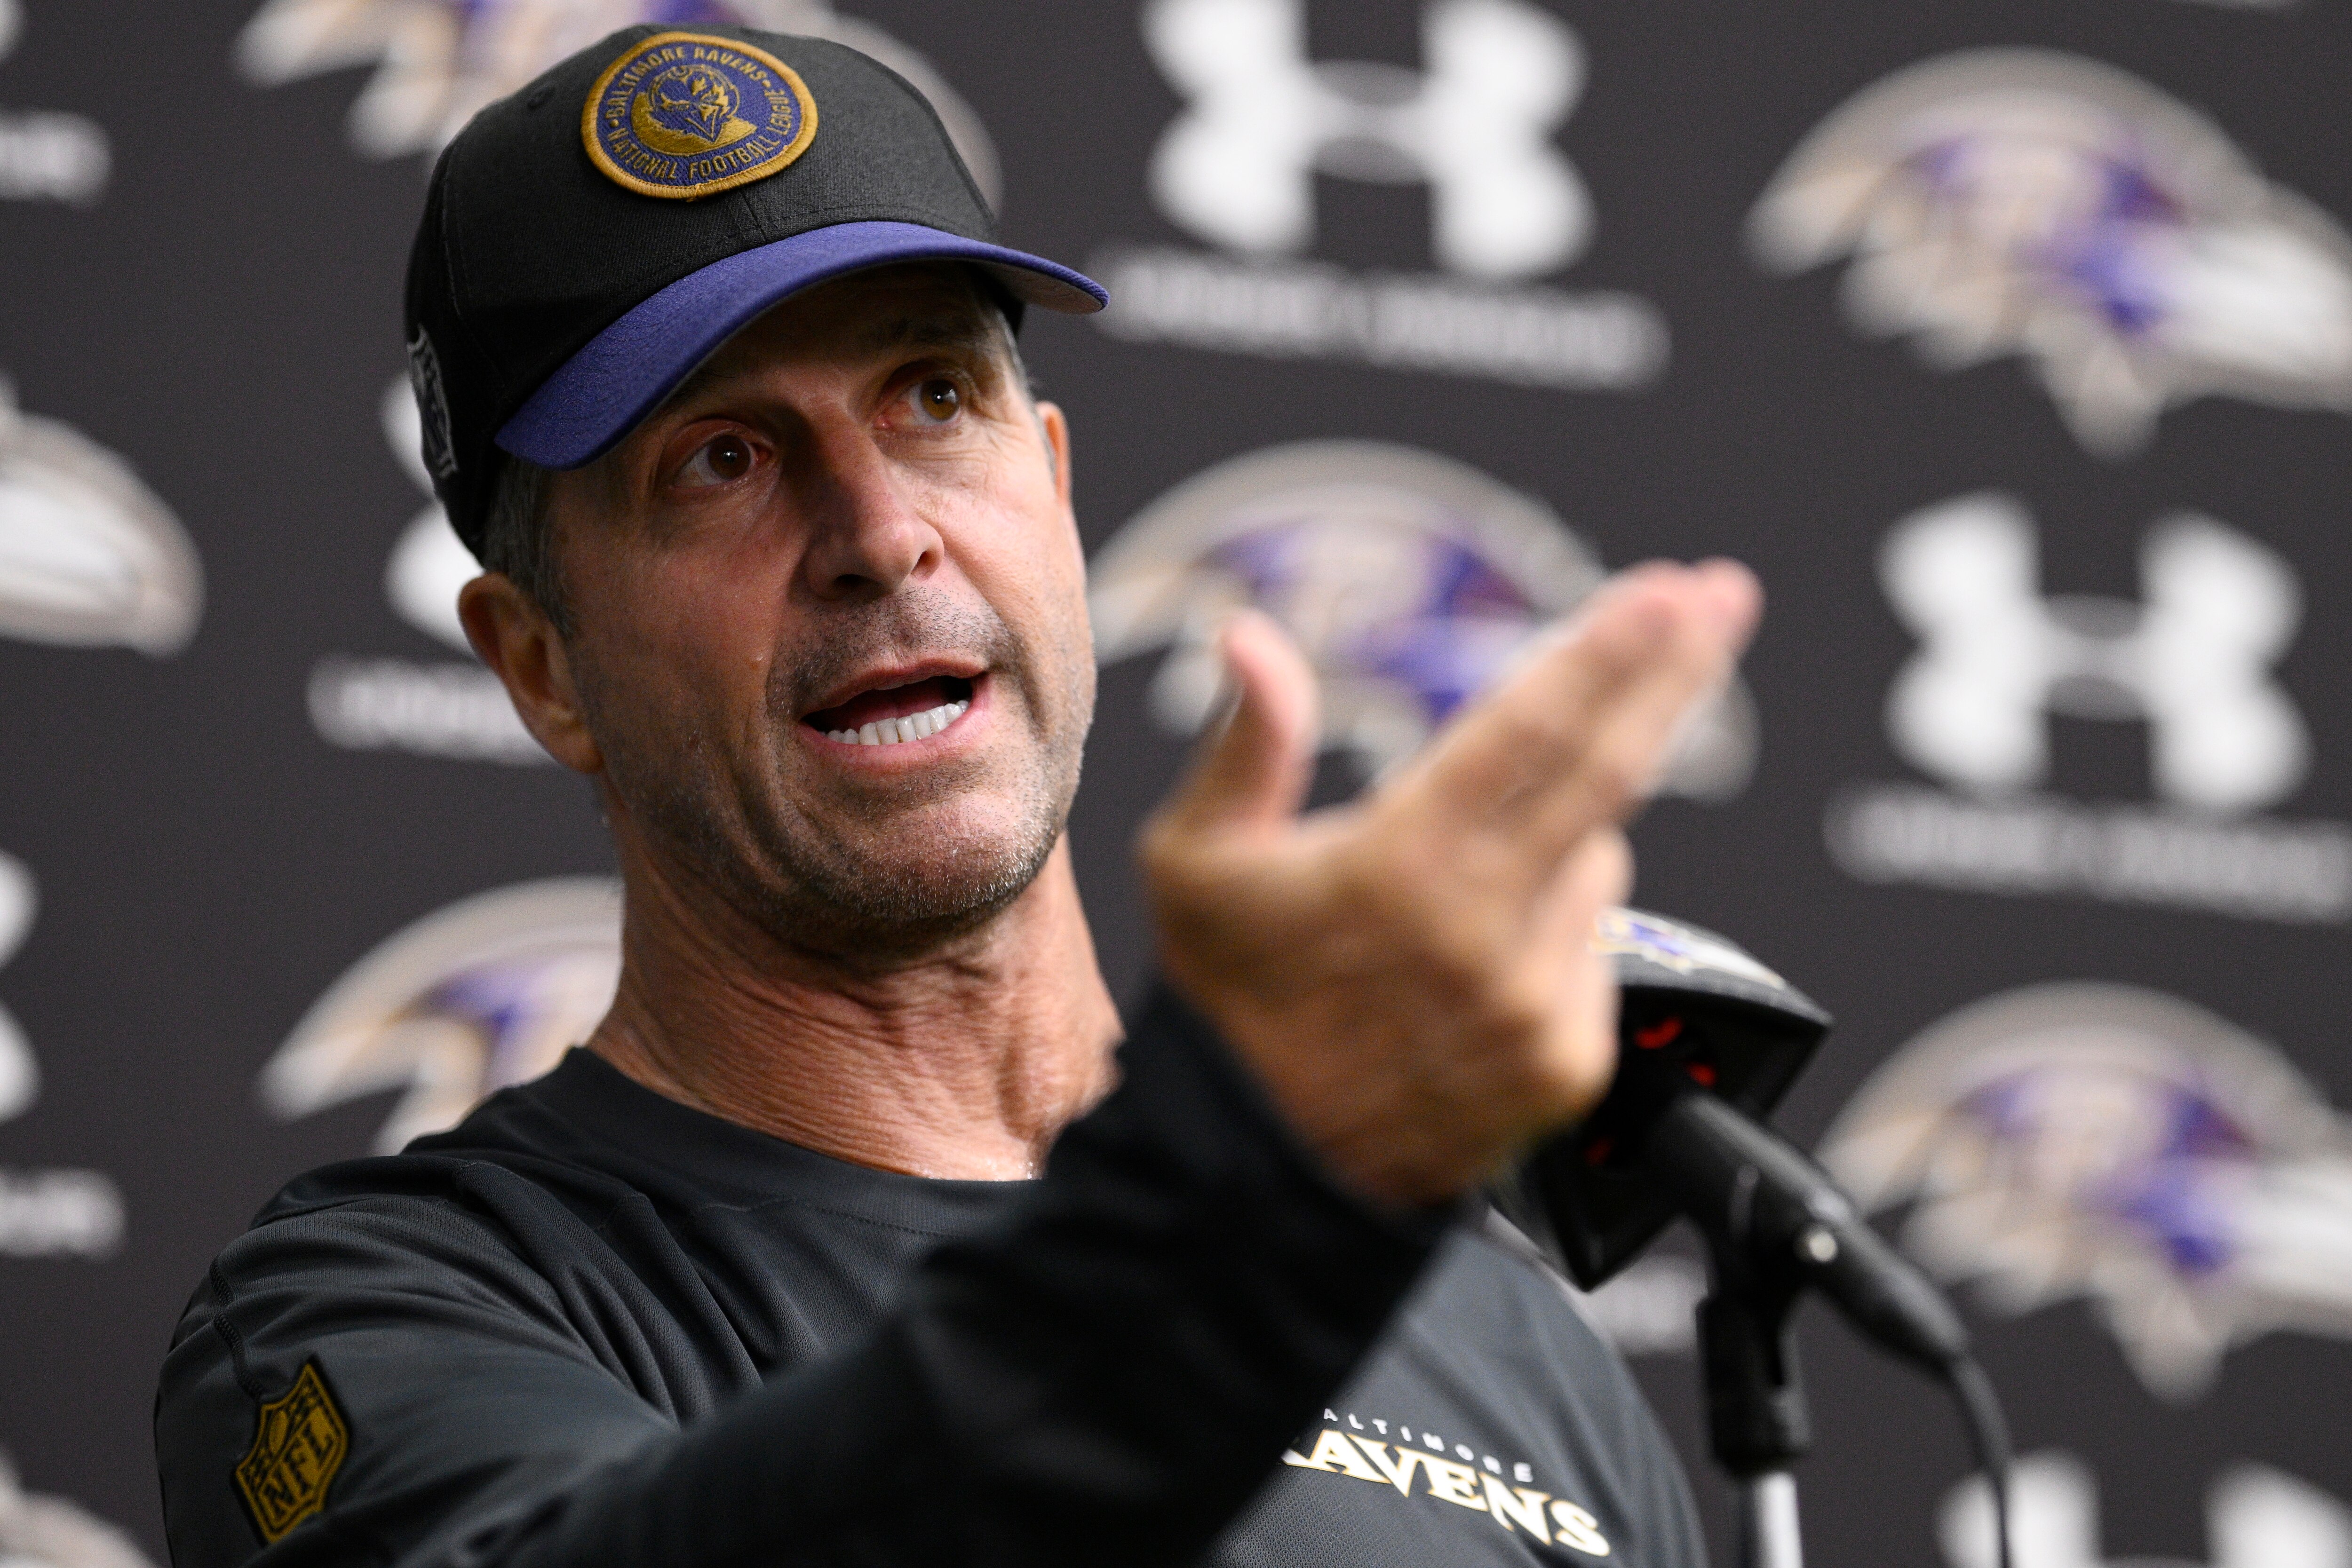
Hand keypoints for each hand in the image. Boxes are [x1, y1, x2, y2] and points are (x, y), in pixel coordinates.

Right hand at [1139, 561, 1760, 1208]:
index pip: (1532, 733)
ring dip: (1560, 837)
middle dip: (1677, 671)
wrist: (1255, 1172)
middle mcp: (1482, 933)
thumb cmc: (1225, 1002)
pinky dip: (1556, 928)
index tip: (1671, 591)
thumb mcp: (1195, 862)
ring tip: (1460, 886)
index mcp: (1398, 868)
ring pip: (1596, 860)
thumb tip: (1250, 633)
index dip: (1610, 653)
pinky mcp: (1566, 1065)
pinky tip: (1479, 960)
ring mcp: (1536, 1003)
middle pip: (1612, 772)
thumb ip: (1247, 743)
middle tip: (1722, 597)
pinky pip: (1592, 949)